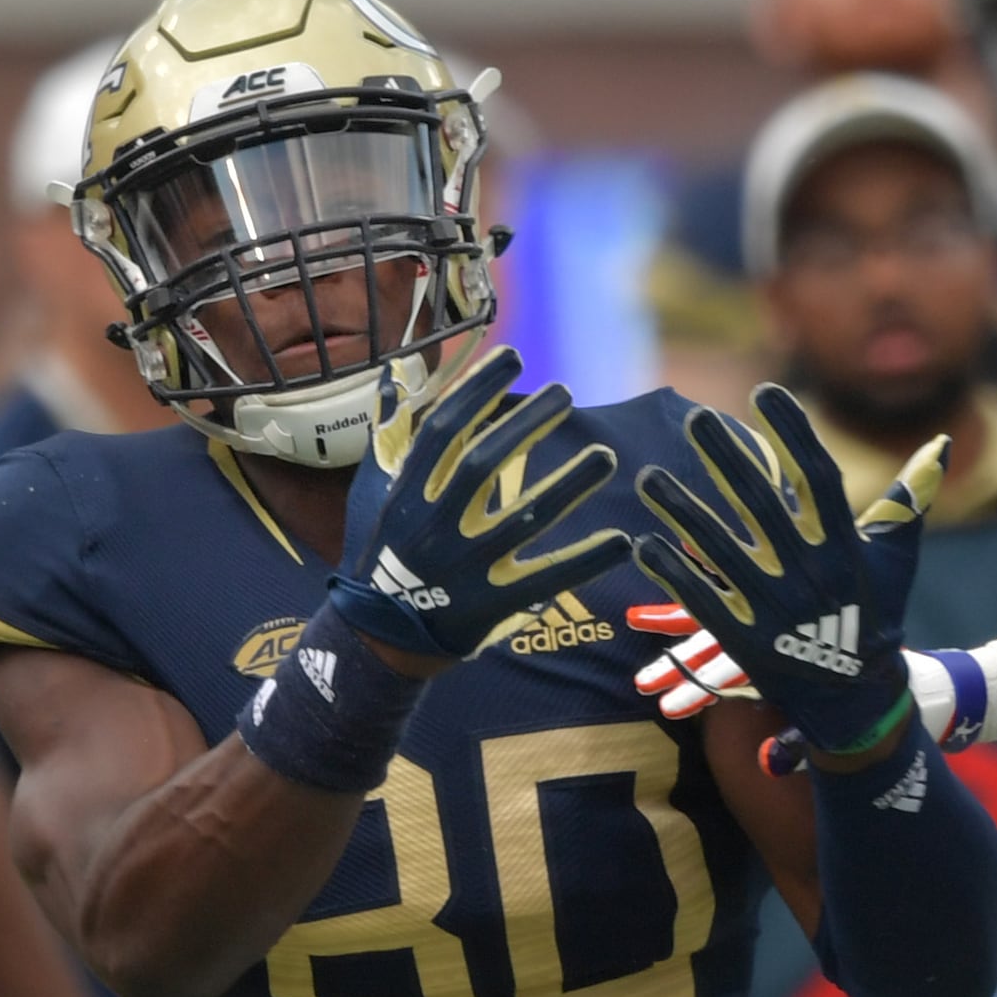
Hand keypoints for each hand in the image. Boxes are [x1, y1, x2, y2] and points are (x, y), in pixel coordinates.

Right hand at [330, 347, 627, 663]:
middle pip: (483, 465)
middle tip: (565, 393)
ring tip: (607, 456)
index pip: (443, 430)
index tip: (512, 356)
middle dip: (525, 425)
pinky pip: (546, 579)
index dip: (476, 389)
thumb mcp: (373, 493)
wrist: (379, 640)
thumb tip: (393, 374)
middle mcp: (434, 526)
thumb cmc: (380, 554)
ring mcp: (464, 567)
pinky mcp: (492, 603)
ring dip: (568, 487)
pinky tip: (624, 540)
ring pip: (522, 520)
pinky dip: (584, 560)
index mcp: (407, 494)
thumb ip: (389, 435)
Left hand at [631, 386, 945, 762]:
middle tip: (696, 419)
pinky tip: (642, 544)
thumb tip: (941, 443)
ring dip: (682, 512)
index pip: (818, 477)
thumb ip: (911, 498)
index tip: (764, 392)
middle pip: (763, 505)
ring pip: (721, 551)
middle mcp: (812, 574)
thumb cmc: (877, 614)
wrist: (861, 699)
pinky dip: (673, 574)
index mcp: (847, 547)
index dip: (792, 433)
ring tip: (647, 478)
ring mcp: (777, 610)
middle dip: (728, 458)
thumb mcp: (896, 557)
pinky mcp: (748, 643)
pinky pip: (703, 601)